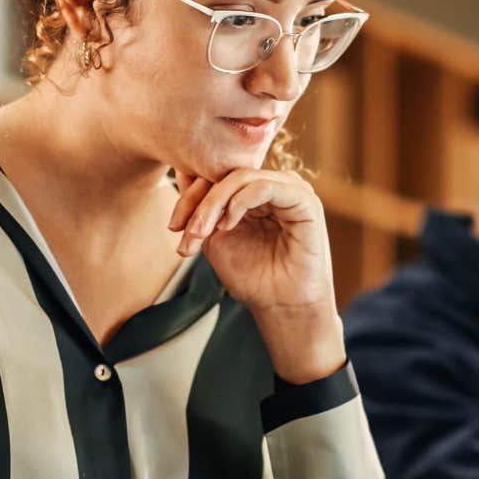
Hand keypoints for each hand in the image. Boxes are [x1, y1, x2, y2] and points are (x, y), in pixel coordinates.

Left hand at [169, 170, 344, 382]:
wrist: (280, 306)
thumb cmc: (253, 277)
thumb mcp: (215, 238)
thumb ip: (202, 209)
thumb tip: (181, 172)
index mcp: (255, 193)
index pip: (218, 176)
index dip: (190, 196)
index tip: (174, 227)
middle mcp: (274, 186)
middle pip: (227, 174)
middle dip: (198, 202)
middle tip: (185, 231)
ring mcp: (290, 190)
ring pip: (242, 177)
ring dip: (214, 203)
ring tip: (202, 232)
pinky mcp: (304, 200)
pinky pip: (264, 186)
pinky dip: (239, 202)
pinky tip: (228, 225)